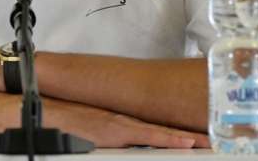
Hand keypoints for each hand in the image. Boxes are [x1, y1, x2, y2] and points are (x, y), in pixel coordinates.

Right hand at [45, 98, 209, 148]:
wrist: (45, 113)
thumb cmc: (64, 123)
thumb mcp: (92, 129)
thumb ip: (110, 136)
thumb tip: (123, 145)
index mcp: (121, 122)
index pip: (157, 128)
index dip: (179, 133)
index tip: (200, 137)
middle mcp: (125, 121)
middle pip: (164, 130)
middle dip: (190, 136)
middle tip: (213, 140)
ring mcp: (121, 127)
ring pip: (161, 133)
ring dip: (185, 137)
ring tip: (207, 141)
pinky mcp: (114, 133)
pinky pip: (146, 137)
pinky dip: (167, 139)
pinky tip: (184, 142)